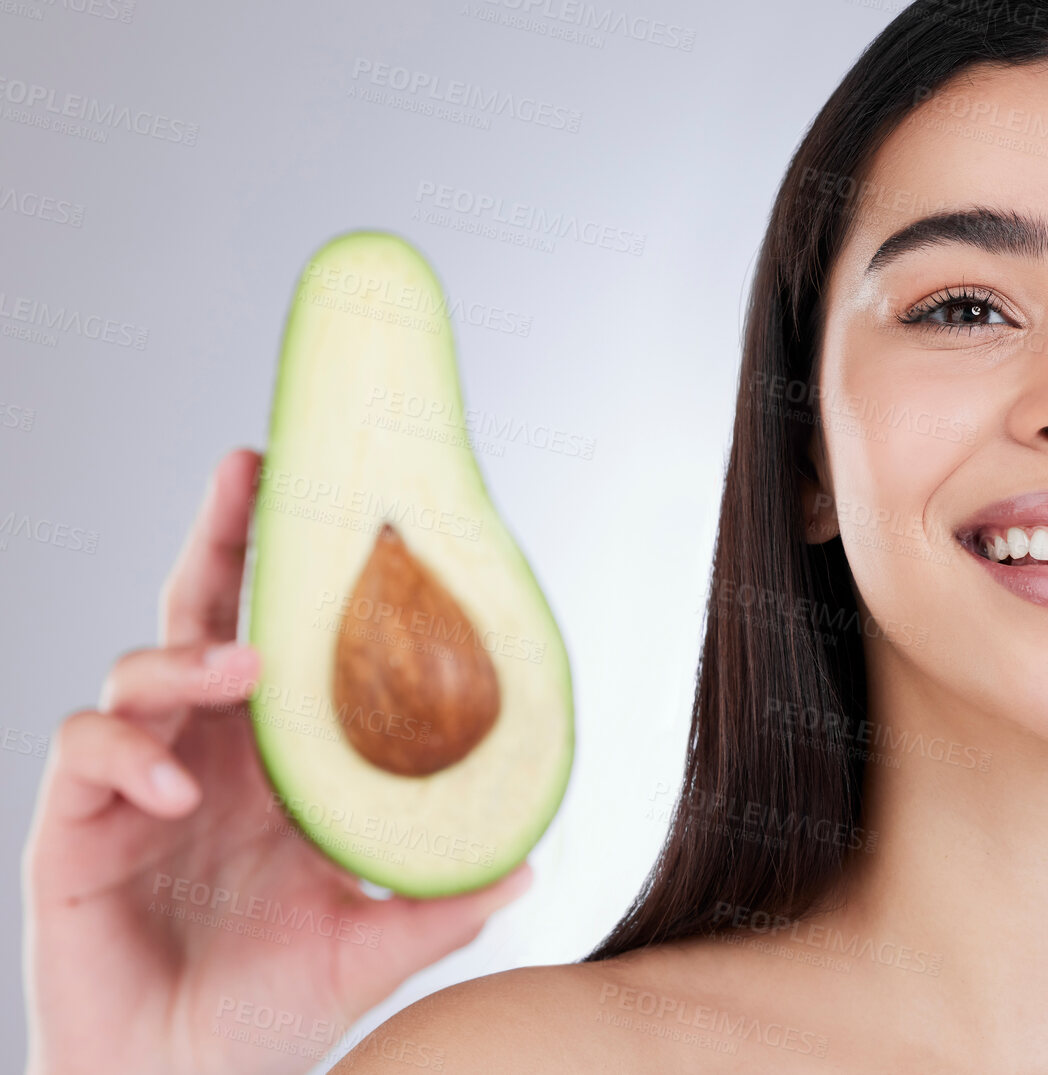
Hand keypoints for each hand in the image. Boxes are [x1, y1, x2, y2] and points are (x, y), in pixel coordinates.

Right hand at [22, 449, 532, 1074]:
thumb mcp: (369, 946)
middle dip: (222, 539)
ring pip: (142, 671)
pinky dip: (128, 754)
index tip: (336, 501)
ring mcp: (140, 784)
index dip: (299, 573)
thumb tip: (529, 861)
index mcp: (277, 764)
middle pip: (205, 617)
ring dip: (188, 657)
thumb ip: (439, 903)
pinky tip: (174, 792)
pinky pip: (89, 754)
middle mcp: (210, 756)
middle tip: (249, 473)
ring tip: (241, 669)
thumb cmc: (268, 1015)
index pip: (286, 641)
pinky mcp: (77, 828)